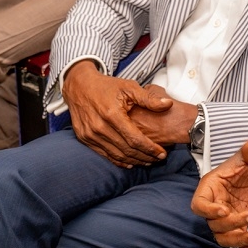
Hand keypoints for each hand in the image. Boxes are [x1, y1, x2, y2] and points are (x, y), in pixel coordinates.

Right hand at [62, 61, 185, 167]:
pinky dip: (118, 160)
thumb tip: (168, 105)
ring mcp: (90, 135)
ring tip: (148, 162)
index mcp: (112, 115)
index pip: (135, 139)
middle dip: (145, 157)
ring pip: (116, 155)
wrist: (80, 86)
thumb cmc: (107, 86)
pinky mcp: (84, 138)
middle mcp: (100, 127)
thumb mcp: (129, 87)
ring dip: (134, 161)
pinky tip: (130, 162)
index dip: (150, 149)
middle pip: (127, 150)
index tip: (162, 154)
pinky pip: (104, 154)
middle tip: (158, 159)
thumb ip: (149, 99)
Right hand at [191, 139, 247, 247]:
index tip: (224, 211)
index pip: (199, 203)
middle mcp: (216, 203)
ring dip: (238, 240)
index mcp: (212, 186)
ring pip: (223, 236)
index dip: (208, 210)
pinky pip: (237, 239)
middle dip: (232, 224)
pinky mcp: (239, 224)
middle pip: (213, 223)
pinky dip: (247, 245)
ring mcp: (227, 216)